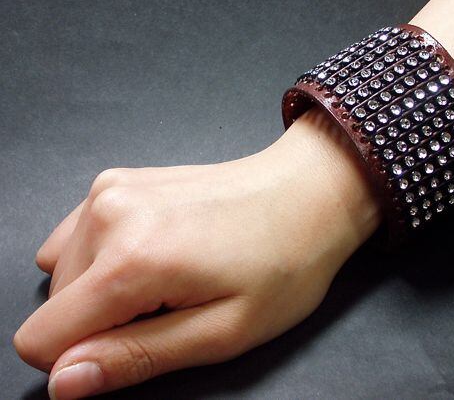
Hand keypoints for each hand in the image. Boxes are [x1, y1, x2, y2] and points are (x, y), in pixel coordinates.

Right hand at [14, 108, 380, 398]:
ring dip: (111, 286)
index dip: (83, 359)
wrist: (306, 193)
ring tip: (174, 274)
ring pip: (68, 271)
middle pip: (58, 304)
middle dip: (107, 318)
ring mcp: (112, 189)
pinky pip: (81, 236)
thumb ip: (134, 357)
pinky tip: (160, 249)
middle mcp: (108, 214)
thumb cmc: (283, 263)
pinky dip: (109, 255)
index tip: (137, 344)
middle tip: (174, 303)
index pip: (41, 338)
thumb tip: (64, 380)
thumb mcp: (221, 332)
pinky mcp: (121, 180)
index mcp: (131, 260)